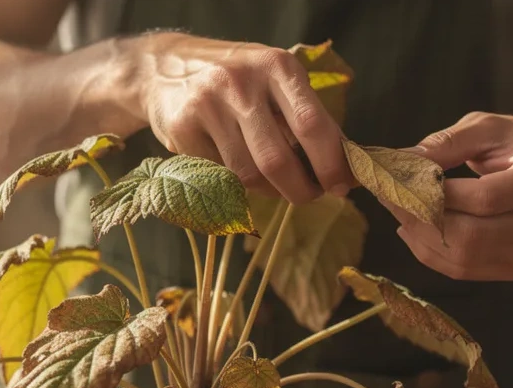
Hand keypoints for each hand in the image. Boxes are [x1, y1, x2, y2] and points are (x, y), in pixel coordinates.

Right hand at [132, 33, 352, 203]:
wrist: (165, 67)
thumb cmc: (238, 81)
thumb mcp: (276, 82)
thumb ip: (308, 117)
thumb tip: (347, 168)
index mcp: (276, 66)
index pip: (311, 124)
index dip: (331, 162)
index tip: (341, 185)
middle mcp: (241, 82)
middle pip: (278, 159)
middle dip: (301, 189)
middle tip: (310, 196)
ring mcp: (207, 105)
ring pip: (249, 175)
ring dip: (270, 190)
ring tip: (276, 183)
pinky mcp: (181, 128)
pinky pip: (221, 176)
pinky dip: (237, 183)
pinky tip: (238, 166)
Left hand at [392, 112, 512, 280]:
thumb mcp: (485, 128)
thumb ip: (446, 143)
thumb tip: (401, 162)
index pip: (486, 198)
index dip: (440, 195)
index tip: (404, 181)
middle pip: (472, 236)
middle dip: (421, 219)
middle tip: (389, 198)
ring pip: (463, 259)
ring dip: (421, 238)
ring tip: (399, 213)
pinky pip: (464, 270)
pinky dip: (431, 253)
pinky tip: (415, 231)